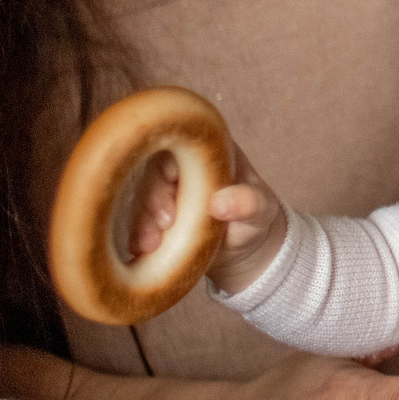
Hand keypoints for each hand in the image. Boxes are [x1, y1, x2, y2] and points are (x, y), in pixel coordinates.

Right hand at [130, 144, 286, 290]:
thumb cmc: (255, 216)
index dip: (169, 170)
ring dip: (141, 222)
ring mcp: (167, 191)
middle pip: (154, 172)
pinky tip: (139, 251)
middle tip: (163, 226)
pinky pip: (139, 221)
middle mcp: (182, 166)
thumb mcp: (261, 208)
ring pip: (142, 198)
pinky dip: (137, 236)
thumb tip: (218, 203)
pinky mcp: (156, 215)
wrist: (246, 247)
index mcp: (208, 151)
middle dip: (152, 200)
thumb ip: (248, 202)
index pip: (180, 147)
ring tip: (149, 246)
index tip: (174, 207)